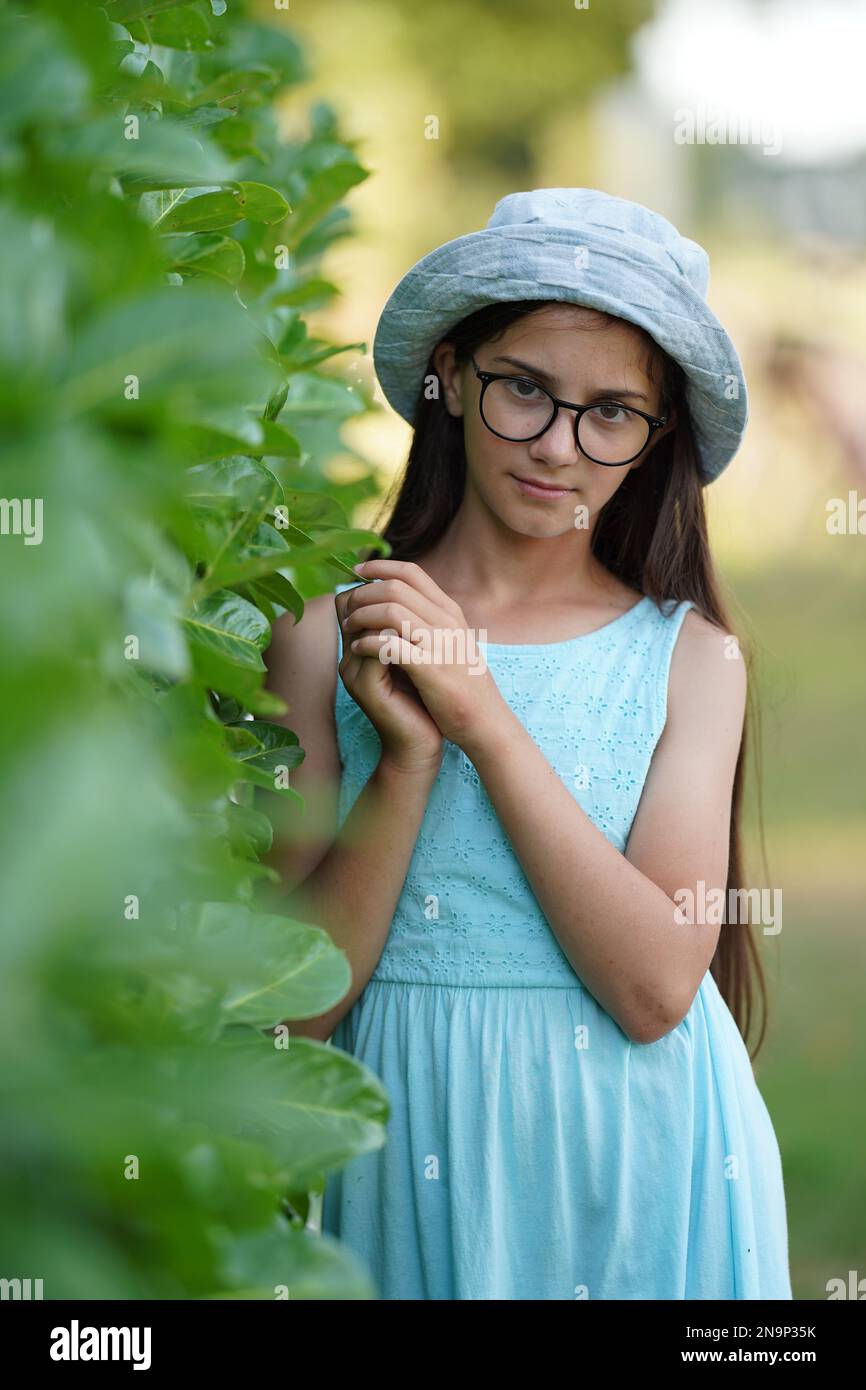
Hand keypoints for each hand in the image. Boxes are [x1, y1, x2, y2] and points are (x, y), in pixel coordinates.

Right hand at [335, 587, 443, 775]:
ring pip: (365, 623)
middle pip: (351, 604)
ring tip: (419, 612)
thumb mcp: (412, 659)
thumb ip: (404, 632)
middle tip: (415, 593)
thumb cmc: (421, 701)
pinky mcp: (365, 687)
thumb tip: (413, 595)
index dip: (377, 585)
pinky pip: (376, 649)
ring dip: (392, 612)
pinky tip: (421, 637)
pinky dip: (398, 636)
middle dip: (382, 592)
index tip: (409, 586)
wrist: (420, 745)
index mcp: (357, 647)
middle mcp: (348, 656)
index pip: (351, 599)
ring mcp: (352, 672)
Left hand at [341, 560, 505, 752]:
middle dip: (364, 593)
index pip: (411, 573)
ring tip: (349, 628)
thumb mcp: (452, 641)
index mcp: (449, 611)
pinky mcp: (430, 669)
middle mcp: (446, 621)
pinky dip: (368, 643)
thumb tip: (398, 600)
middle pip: (396, 588)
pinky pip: (390, 645)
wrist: (485, 720)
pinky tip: (357, 650)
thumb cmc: (462, 682)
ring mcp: (440, 644)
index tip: (357, 570)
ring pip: (391, 611)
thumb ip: (430, 620)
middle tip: (348, 607)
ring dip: (363, 616)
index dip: (380, 567)